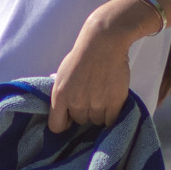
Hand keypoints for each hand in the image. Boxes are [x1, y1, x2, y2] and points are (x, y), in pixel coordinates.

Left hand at [48, 0, 145, 132]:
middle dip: (84, 113)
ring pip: (96, 121)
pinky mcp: (114, 102)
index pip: (56, 126)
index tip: (69, 120)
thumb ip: (61, 90)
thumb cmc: (82, 55)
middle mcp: (76, 102)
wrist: (104, 42)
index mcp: (60, 95)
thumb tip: (59, 103)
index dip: (64, 124)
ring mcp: (96, 103)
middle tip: (90, 99)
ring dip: (99, 113)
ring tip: (102, 96)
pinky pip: (110, 120)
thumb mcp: (63, 73)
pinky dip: (111, 115)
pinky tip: (111, 102)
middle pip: (80, 122)